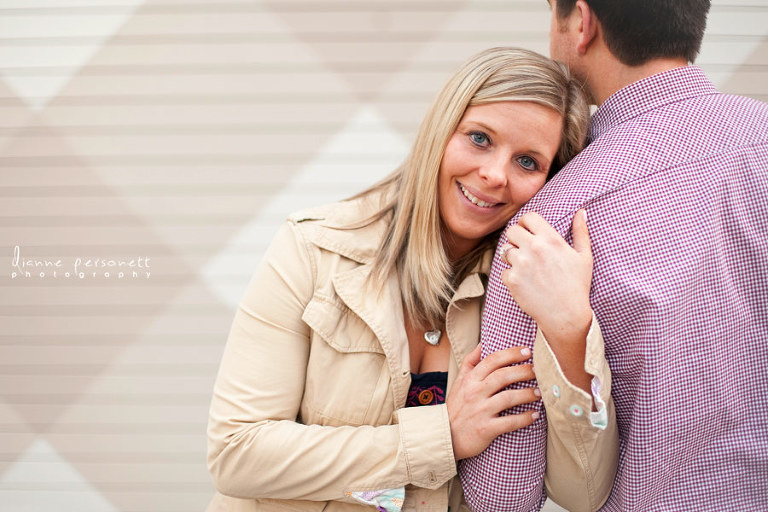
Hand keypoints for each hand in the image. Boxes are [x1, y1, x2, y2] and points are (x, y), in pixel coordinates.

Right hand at [446, 344, 538, 459]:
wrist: (446, 435)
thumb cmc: (457, 406)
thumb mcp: (459, 381)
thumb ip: (471, 361)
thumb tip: (483, 343)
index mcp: (470, 379)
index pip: (492, 360)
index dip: (511, 354)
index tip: (527, 351)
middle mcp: (474, 393)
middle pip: (503, 376)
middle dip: (524, 371)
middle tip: (538, 370)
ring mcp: (480, 411)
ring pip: (508, 398)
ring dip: (527, 394)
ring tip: (539, 392)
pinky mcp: (486, 429)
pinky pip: (509, 422)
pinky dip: (524, 418)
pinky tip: (535, 414)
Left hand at [500, 210, 592, 347]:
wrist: (566, 315)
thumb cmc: (577, 285)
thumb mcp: (584, 256)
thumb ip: (581, 232)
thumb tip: (582, 212)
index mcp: (550, 239)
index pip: (527, 217)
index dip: (526, 223)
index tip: (529, 231)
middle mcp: (533, 248)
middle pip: (512, 231)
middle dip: (517, 238)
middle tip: (525, 250)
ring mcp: (520, 264)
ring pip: (505, 251)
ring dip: (513, 257)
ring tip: (527, 268)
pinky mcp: (512, 280)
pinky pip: (504, 271)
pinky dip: (512, 276)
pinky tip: (526, 283)